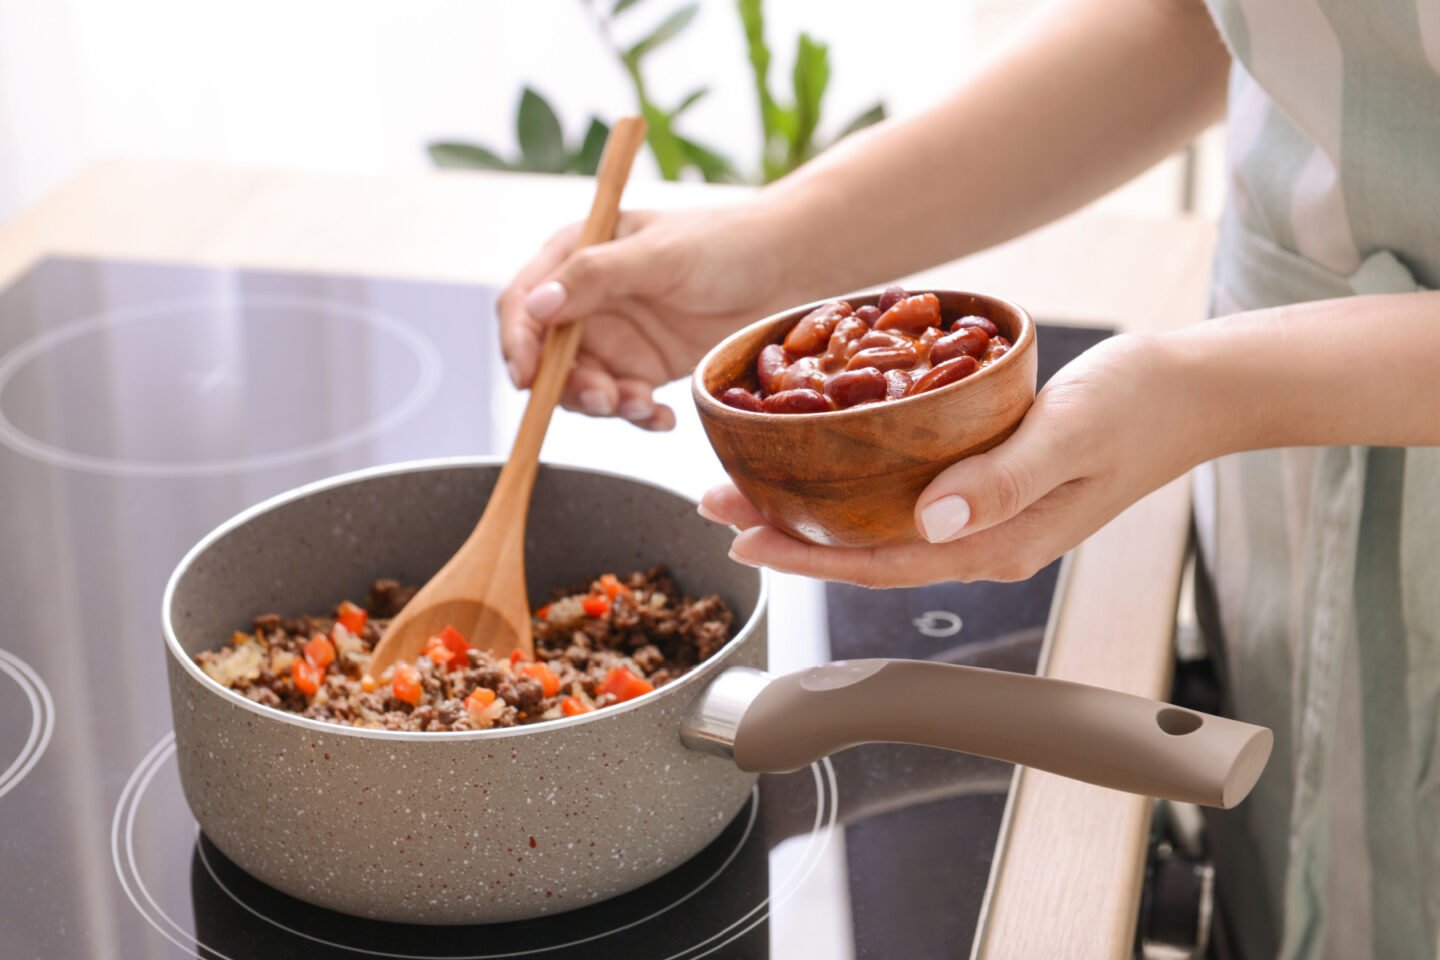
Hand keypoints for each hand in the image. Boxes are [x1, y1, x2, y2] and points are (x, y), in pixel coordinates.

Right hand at [498, 205, 793, 430]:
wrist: (785, 268)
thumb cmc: (724, 243)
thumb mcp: (659, 255)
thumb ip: (595, 277)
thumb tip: (536, 306)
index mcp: (576, 257)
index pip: (523, 303)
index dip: (517, 342)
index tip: (527, 378)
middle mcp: (587, 300)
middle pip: (547, 357)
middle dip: (568, 386)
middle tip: (606, 399)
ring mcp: (616, 338)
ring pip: (582, 387)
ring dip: (605, 405)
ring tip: (642, 405)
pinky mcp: (645, 369)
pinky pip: (624, 404)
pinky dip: (637, 417)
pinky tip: (662, 418)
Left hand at [699, 333, 1212, 585]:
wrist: (1198, 392)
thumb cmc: (1140, 404)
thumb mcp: (1070, 431)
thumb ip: (1003, 479)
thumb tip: (931, 521)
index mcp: (999, 544)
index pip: (881, 564)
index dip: (805, 555)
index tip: (740, 533)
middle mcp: (986, 545)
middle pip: (868, 555)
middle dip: (789, 536)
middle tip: (716, 503)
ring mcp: (990, 523)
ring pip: (883, 533)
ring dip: (815, 515)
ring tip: (752, 489)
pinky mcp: (993, 491)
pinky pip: (909, 506)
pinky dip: (857, 493)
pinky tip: (828, 468)